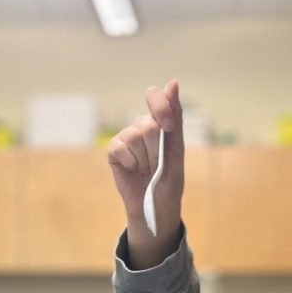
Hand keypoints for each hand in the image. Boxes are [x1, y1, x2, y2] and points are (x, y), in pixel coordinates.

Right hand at [106, 80, 185, 268]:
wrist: (154, 209)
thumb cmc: (168, 181)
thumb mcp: (177, 153)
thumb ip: (175, 118)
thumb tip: (172, 83)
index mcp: (161, 123)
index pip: (156, 96)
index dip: (161, 107)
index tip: (168, 126)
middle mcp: (142, 126)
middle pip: (148, 124)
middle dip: (156, 149)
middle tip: (158, 165)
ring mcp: (127, 137)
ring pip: (135, 137)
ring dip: (144, 159)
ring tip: (146, 170)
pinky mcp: (114, 150)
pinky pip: (121, 148)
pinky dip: (130, 163)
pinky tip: (133, 170)